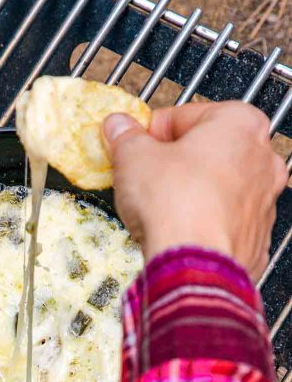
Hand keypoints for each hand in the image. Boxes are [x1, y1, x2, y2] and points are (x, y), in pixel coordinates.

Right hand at [103, 101, 288, 282]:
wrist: (193, 265)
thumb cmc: (177, 206)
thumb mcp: (133, 157)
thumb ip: (126, 136)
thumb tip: (119, 127)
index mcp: (240, 123)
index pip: (183, 116)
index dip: (151, 133)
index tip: (135, 145)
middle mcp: (262, 159)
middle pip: (206, 150)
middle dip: (174, 162)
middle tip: (146, 176)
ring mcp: (263, 200)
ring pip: (217, 186)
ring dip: (190, 192)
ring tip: (161, 207)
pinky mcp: (255, 236)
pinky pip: (223, 220)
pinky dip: (203, 222)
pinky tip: (179, 229)